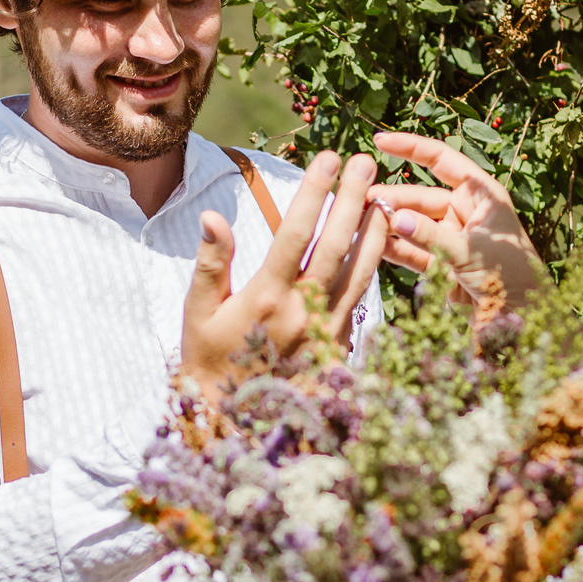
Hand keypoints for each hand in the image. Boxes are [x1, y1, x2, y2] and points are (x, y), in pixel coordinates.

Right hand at [181, 150, 387, 394]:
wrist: (232, 422)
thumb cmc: (209, 360)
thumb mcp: (198, 313)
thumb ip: (212, 264)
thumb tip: (213, 216)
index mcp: (266, 296)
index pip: (296, 232)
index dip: (315, 192)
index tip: (328, 158)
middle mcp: (302, 311)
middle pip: (337, 244)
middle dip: (352, 198)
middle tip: (365, 162)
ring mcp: (326, 330)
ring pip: (361, 272)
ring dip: (374, 230)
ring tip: (384, 195)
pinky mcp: (339, 346)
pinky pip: (363, 298)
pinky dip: (373, 267)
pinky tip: (379, 243)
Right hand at [367, 132, 547, 325]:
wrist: (524, 319)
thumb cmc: (512, 277)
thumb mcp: (471, 252)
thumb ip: (431, 236)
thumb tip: (393, 218)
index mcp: (481, 195)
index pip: (441, 160)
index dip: (410, 148)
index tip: (379, 141)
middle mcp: (465, 212)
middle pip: (420, 197)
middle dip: (391, 198)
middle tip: (360, 201)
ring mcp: (452, 238)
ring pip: (413, 224)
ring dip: (388, 223)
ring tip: (358, 220)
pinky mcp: (442, 265)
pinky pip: (413, 251)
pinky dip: (393, 248)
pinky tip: (370, 243)